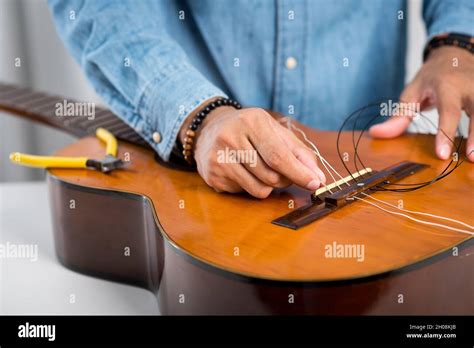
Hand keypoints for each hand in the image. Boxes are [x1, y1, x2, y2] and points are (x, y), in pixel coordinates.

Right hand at [181, 106, 325, 197]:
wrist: (210, 130)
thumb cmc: (249, 131)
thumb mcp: (275, 131)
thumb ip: (299, 152)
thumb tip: (318, 177)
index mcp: (251, 122)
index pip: (278, 156)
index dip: (298, 173)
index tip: (315, 183)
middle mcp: (231, 138)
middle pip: (271, 176)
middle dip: (285, 180)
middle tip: (284, 172)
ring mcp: (219, 158)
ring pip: (259, 189)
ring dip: (269, 185)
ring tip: (262, 169)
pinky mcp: (213, 176)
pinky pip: (245, 193)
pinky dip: (251, 186)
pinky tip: (244, 172)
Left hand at [369, 46, 473, 161]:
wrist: (454, 54)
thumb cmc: (430, 79)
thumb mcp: (411, 94)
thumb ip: (398, 117)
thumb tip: (375, 133)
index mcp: (447, 85)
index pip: (448, 111)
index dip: (445, 133)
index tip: (442, 154)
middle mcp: (470, 85)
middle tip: (472, 157)